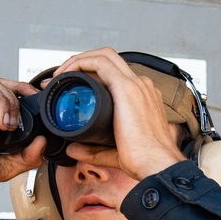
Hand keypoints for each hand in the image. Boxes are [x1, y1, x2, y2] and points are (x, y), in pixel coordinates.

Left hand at [47, 47, 185, 180]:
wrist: (158, 164)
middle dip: (83, 61)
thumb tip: (73, 150)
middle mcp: (142, 86)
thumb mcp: (115, 151)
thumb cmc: (145, 160)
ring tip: (62, 73)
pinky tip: (67, 73)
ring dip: (79, 59)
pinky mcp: (126, 87)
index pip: (116, 74)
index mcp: (143, 98)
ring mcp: (136, 84)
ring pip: (104, 55)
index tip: (73, 86)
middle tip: (64, 75)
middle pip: (110, 59)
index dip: (92, 74)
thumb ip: (93, 150)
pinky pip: (99, 62)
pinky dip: (80, 63)